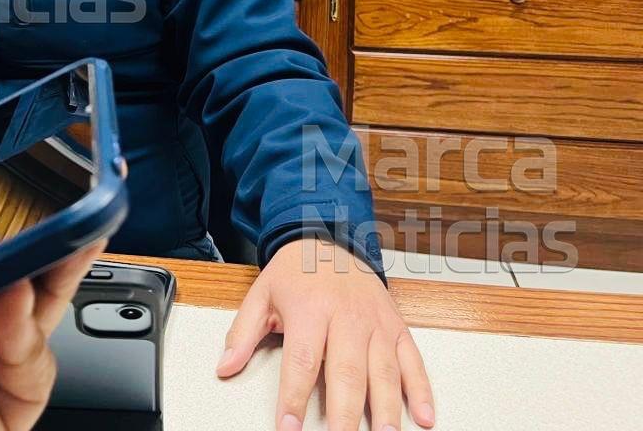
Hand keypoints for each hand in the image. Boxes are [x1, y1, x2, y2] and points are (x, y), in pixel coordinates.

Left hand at [216, 238, 434, 430]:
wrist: (330, 237)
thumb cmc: (295, 272)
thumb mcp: (261, 295)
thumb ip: (242, 333)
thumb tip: (225, 367)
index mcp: (310, 309)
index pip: (302, 361)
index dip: (294, 398)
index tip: (288, 429)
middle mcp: (347, 317)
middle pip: (347, 373)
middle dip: (345, 415)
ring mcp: (376, 323)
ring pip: (384, 372)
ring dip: (387, 411)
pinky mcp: (396, 327)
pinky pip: (413, 361)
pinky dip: (421, 391)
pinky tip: (424, 417)